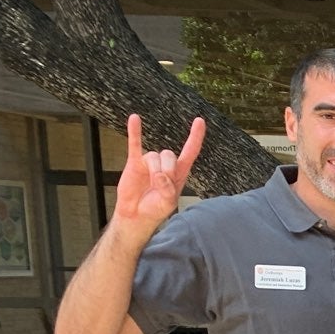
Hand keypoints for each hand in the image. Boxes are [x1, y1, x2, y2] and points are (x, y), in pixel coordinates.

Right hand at [113, 114, 205, 233]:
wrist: (136, 214)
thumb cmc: (155, 209)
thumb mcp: (168, 203)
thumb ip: (168, 190)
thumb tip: (160, 175)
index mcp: (179, 173)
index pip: (190, 151)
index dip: (195, 137)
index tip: (200, 121)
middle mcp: (166, 165)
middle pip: (169, 154)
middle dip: (166, 169)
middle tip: (161, 183)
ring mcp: (150, 162)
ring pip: (154, 155)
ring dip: (153, 169)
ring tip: (151, 183)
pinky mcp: (135, 162)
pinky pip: (135, 143)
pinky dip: (135, 131)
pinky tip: (134, 118)